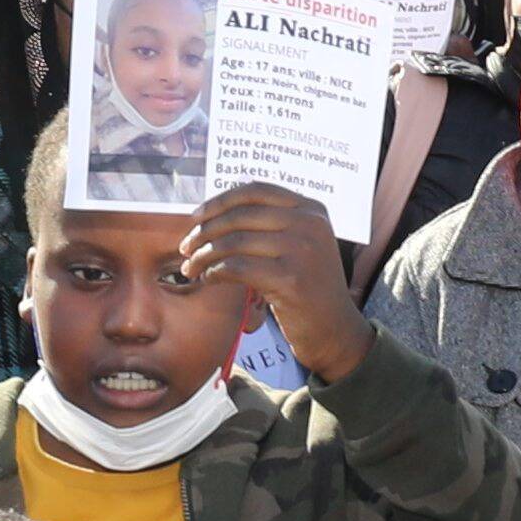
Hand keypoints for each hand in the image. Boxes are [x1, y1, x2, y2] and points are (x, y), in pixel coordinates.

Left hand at [173, 183, 362, 375]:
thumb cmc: (309, 289)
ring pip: (234, 241)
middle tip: (185, 248)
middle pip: (240, 215)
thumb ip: (271, 224)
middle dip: (204, 231)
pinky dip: (214, 272)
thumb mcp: (300, 245)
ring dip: (204, 255)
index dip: (219, 201)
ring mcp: (302, 250)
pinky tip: (208, 279)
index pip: (255, 190)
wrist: (335, 330)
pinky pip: (237, 268)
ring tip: (190, 268)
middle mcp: (310, 223)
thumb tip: (216, 212)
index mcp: (311, 209)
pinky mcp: (290, 279)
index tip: (196, 218)